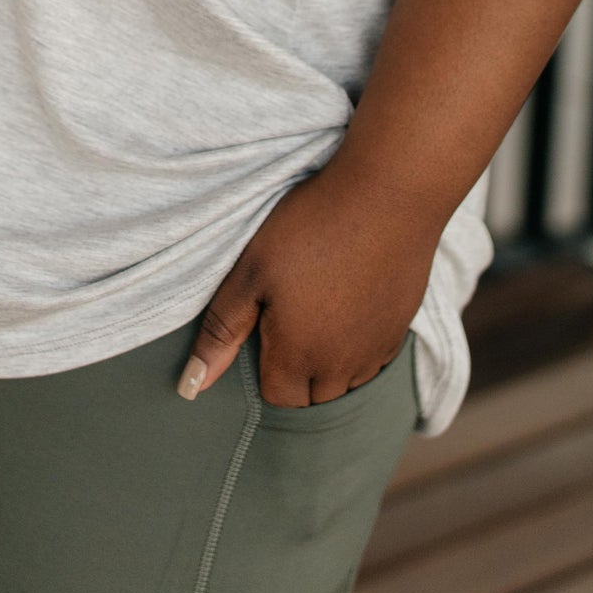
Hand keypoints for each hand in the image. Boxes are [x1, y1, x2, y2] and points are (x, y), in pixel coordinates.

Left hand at [176, 153, 437, 405]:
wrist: (387, 195)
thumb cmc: (310, 228)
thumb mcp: (251, 271)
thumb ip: (222, 330)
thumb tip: (191, 386)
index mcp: (298, 356)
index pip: (276, 396)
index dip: (262, 367)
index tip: (263, 326)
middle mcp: (342, 366)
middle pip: (312, 397)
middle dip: (295, 373)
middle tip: (288, 318)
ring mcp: (377, 350)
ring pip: (347, 383)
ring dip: (329, 365)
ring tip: (319, 312)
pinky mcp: (401, 329)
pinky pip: (375, 361)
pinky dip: (359, 348)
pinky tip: (351, 306)